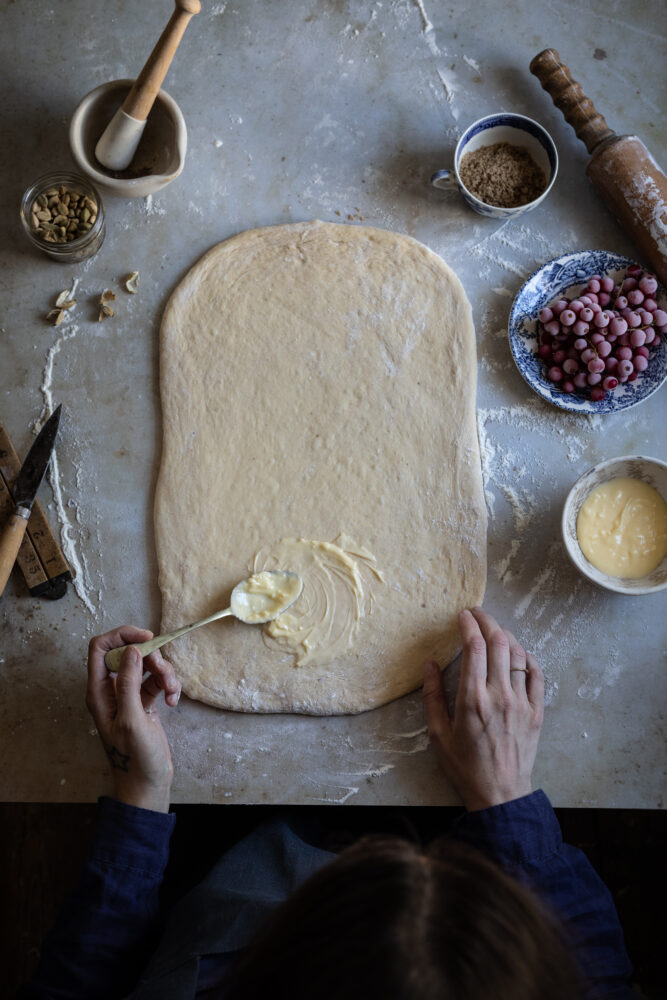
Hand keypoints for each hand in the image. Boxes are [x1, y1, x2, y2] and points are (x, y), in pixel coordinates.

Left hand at [86, 626, 181, 812]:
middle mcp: (111, 690)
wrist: (147, 784)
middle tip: (164, 671)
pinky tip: (173, 703)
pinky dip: (169, 687)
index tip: (146, 637)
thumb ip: (128, 683)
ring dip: (165, 674)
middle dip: (151, 658)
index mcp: (99, 692)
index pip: (101, 648)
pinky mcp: (145, 702)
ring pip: (147, 666)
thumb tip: (131, 650)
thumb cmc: (135, 758)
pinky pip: (158, 681)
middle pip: (130, 653)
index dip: (121, 636)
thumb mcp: (131, 719)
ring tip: (173, 693)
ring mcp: (129, 695)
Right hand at [423, 607, 543, 810]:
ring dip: (507, 635)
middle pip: (499, 643)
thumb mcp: (438, 734)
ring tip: (495, 629)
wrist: (500, 795)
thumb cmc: (464, 766)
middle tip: (477, 614)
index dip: (468, 624)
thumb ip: (433, 696)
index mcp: (472, 699)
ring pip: (519, 654)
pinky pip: (537, 674)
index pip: (474, 647)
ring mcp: (522, 702)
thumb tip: (430, 664)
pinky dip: (528, 657)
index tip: (462, 615)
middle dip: (488, 621)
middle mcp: (499, 695)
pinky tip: (518, 652)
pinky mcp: (537, 711)